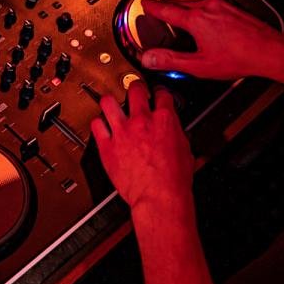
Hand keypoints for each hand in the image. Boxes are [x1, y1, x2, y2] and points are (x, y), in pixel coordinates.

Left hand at [91, 79, 194, 215]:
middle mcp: (141, 121)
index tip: (157, 94)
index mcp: (164, 120)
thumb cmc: (173, 180)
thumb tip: (174, 132)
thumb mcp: (186, 150)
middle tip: (135, 91)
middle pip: (135, 89)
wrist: (158, 196)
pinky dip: (98, 124)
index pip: (161, 93)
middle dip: (136, 87)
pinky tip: (101, 125)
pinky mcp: (107, 146)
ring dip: (111, 101)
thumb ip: (177, 134)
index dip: (159, 92)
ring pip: (109, 102)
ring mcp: (122, 132)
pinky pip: (96, 126)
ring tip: (112, 103)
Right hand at [133, 0, 283, 80]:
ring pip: (196, 0)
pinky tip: (205, 14)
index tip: (145, 4)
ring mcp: (222, 5)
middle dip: (167, 2)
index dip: (153, 7)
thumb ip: (172, 61)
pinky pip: (210, 2)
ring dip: (184, 3)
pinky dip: (201, 6)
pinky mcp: (233, 7)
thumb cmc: (239, 57)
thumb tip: (150, 58)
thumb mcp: (199, 65)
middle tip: (158, 4)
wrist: (268, 50)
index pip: (166, 10)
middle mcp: (208, 8)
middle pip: (180, 1)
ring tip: (179, 8)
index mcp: (196, 20)